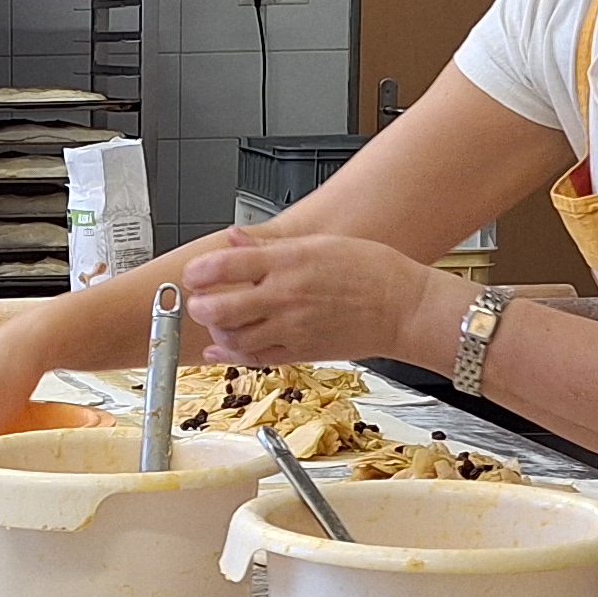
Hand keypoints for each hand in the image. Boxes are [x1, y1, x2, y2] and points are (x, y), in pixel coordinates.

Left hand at [174, 228, 447, 368]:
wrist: (404, 308)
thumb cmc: (372, 271)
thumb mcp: (320, 244)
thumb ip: (271, 247)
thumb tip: (235, 238)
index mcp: (288, 263)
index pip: (225, 266)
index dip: (199, 272)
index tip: (193, 274)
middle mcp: (285, 297)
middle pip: (220, 308)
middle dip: (199, 307)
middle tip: (198, 301)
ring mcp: (292, 328)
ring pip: (234, 338)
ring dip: (216, 332)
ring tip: (216, 322)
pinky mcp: (301, 352)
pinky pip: (256, 358)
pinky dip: (232, 355)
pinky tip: (222, 349)